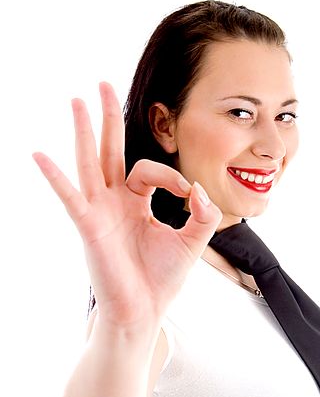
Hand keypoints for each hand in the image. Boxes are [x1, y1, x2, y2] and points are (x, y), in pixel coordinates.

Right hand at [32, 82, 221, 325]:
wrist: (144, 311)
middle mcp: (115, 202)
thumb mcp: (193, 241)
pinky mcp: (90, 227)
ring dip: (84, 132)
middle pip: (109, 151)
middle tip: (102, 85)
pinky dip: (56, 177)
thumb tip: (199, 190)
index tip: (190, 196)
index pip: (150, 170)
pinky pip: (71, 197)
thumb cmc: (162, 279)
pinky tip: (40, 155)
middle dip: (108, 118)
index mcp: (137, 203)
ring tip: (77, 100)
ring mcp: (100, 212)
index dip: (173, 177)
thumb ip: (203, 214)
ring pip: (90, 164)